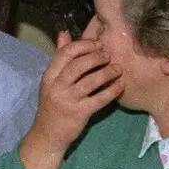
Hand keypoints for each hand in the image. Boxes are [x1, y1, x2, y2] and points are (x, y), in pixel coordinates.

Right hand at [19, 31, 123, 168]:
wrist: (48, 134)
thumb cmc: (53, 104)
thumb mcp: (52, 80)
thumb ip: (60, 57)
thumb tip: (64, 33)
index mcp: (49, 76)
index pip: (66, 53)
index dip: (84, 46)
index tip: (98, 44)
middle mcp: (57, 86)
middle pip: (78, 65)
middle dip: (97, 57)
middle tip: (109, 56)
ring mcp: (67, 100)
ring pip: (90, 81)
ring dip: (107, 73)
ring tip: (118, 69)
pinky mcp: (79, 113)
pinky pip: (99, 99)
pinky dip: (111, 91)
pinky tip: (120, 86)